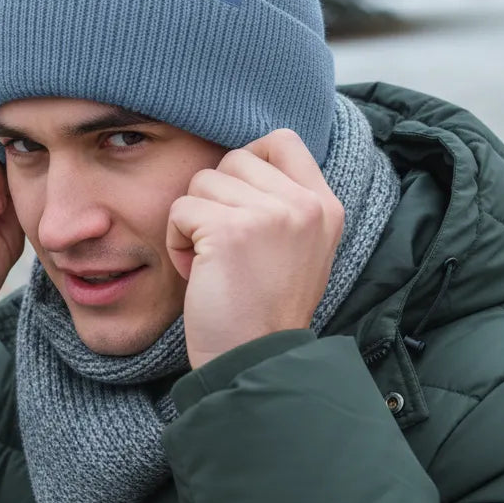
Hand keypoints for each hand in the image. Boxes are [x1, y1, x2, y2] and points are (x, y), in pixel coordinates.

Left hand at [165, 129, 344, 369]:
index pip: (282, 141)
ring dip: (193, 221)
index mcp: (325, 207)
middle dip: (216, 197)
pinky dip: (177, 241)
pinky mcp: (230, 229)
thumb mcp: (299, 249)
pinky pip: (181, 209)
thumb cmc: (263, 310)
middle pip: (234, 158)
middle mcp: (305, 205)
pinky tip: (197, 272)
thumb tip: (243, 159)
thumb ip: (284, 204)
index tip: (239, 203)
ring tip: (212, 263)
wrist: (254, 361)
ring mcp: (270, 214)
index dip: (249, 161)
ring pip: (203, 181)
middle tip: (224, 245)